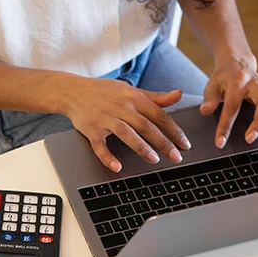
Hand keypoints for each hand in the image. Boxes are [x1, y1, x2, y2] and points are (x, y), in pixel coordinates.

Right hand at [62, 76, 190, 171]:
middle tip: (176, 157)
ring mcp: (105, 119)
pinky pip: (99, 145)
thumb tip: (178, 95)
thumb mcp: (130, 90)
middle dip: (163, 142)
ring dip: (141, 147)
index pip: (158, 114)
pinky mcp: (91, 130)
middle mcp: (121, 107)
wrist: (73, 91)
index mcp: (133, 98)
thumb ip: (155, 97)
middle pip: (145, 125)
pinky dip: (107, 156)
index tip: (184, 143)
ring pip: (126, 133)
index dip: (173, 130)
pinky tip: (117, 166)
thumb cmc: (104, 92)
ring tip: (154, 159)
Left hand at [200, 59, 257, 147]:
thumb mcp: (211, 86)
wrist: (236, 64)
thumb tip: (205, 110)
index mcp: (237, 82)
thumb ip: (209, 99)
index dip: (226, 126)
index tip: (221, 141)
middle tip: (250, 138)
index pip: (232, 106)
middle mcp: (255, 82)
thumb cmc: (222, 79)